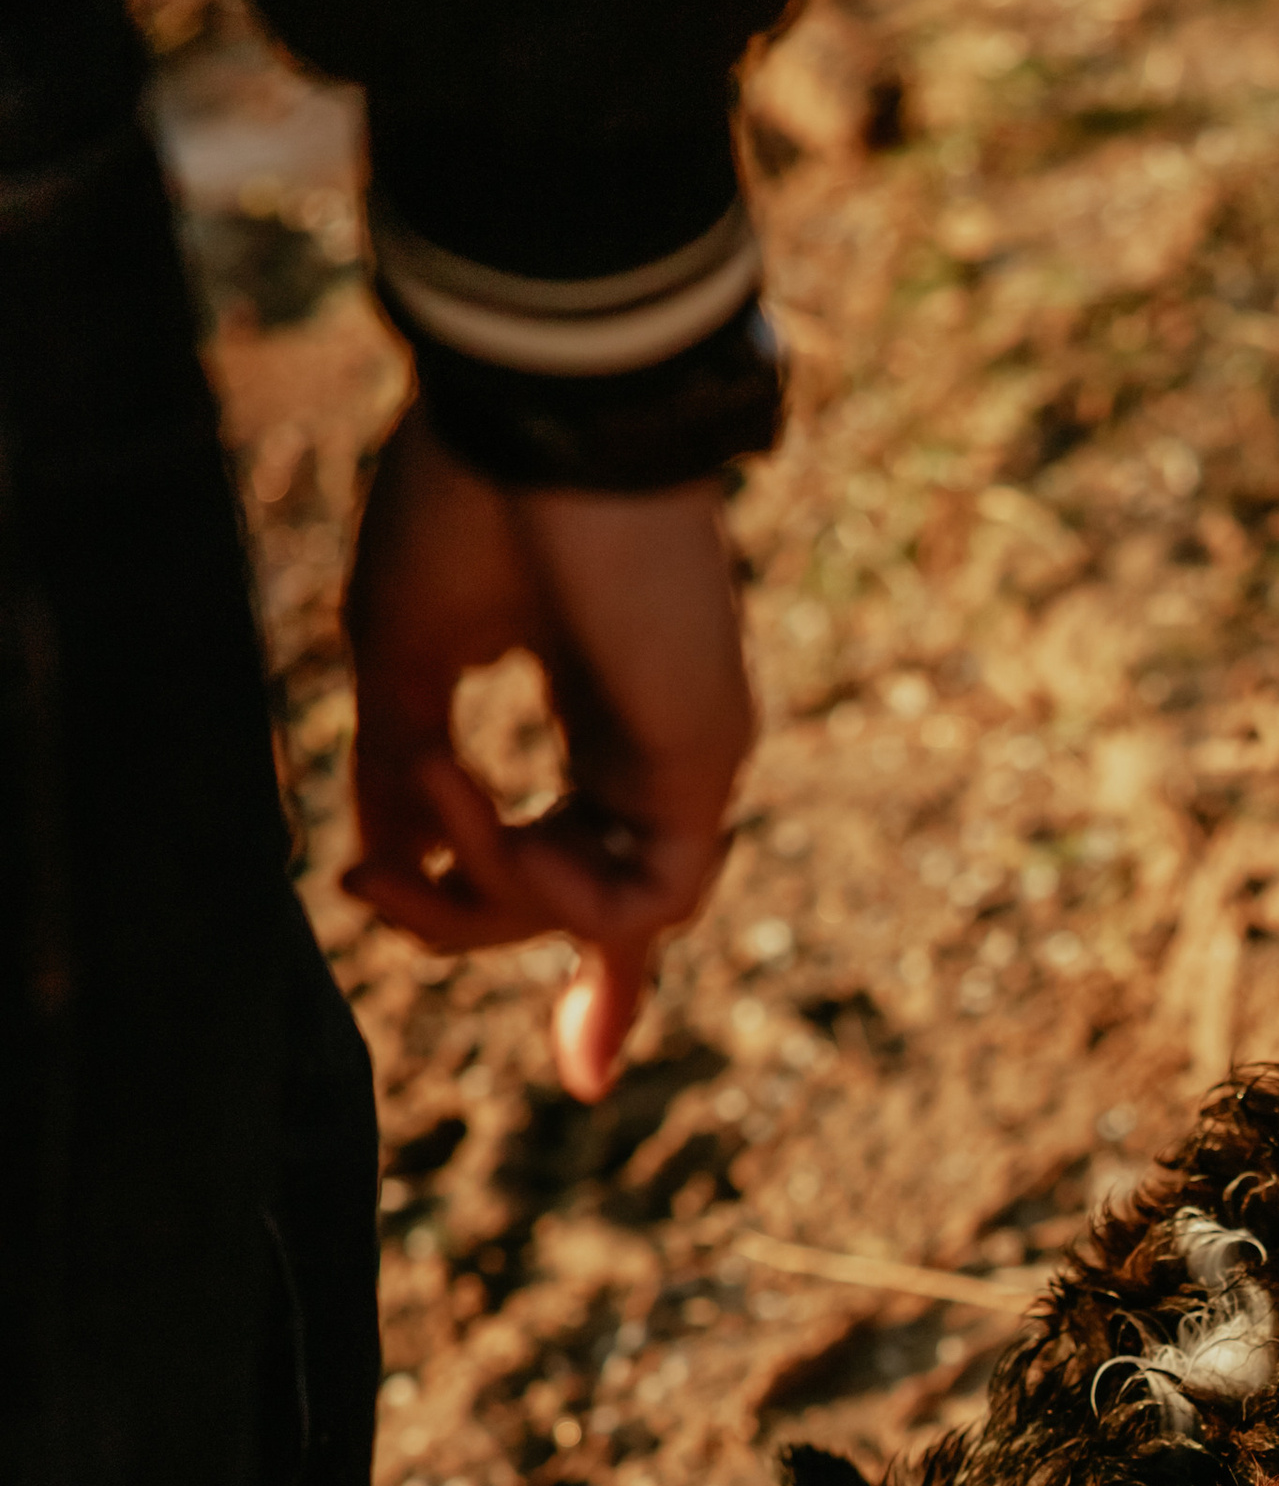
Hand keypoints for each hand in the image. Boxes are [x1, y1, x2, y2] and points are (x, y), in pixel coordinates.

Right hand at [341, 406, 754, 1099]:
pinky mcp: (708, 757)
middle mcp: (655, 740)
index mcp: (595, 706)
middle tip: (364, 886)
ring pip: (613, 908)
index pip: (603, 860)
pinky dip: (541, 879)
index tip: (584, 1074)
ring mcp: (692, 751)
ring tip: (411, 809)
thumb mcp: (406, 664)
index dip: (593, 973)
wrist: (541, 411)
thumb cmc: (470, 506)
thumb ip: (405, 777)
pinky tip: (470, 813)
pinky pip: (642, 892)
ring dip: (490, 889)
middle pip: (585, 899)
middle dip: (466, 918)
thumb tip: (387, 867)